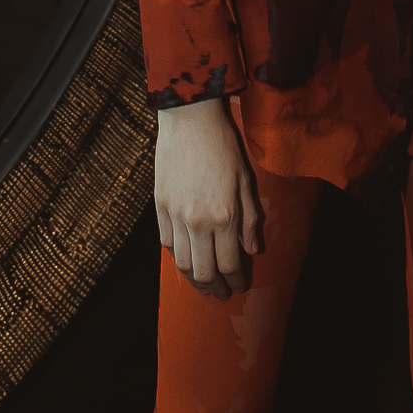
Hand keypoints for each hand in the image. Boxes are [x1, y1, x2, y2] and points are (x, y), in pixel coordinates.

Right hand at [154, 99, 261, 298]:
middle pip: (204, 271)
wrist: (189, 120)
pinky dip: (176, 255)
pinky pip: (166, 242)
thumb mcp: (245, 181)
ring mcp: (175, 215)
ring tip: (203, 282)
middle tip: (221, 293)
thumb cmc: (223, 146)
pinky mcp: (159, 206)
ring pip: (182, 263)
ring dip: (194, 278)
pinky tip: (186, 256)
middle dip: (215, 287)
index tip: (240, 285)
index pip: (230, 263)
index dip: (236, 279)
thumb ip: (249, 218)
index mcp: (224, 216)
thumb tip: (252, 249)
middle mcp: (198, 221)